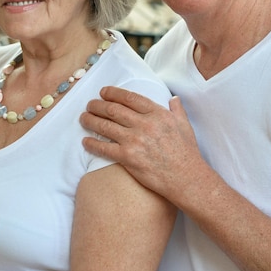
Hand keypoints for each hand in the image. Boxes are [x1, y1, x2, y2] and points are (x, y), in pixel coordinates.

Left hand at [80, 86, 204, 204]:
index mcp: (157, 114)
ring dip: (91, 121)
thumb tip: (173, 98)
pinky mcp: (128, 158)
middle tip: (90, 105)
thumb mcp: (185, 126)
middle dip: (98, 105)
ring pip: (105, 126)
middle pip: (113, 110)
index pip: (130, 98)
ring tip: (83, 118)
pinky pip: (104, 148)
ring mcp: (135, 141)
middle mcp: (144, 124)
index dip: (114, 93)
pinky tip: (85, 141)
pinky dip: (92, 144)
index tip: (104, 92)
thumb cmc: (187, 153)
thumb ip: (177, 110)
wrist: (186, 178)